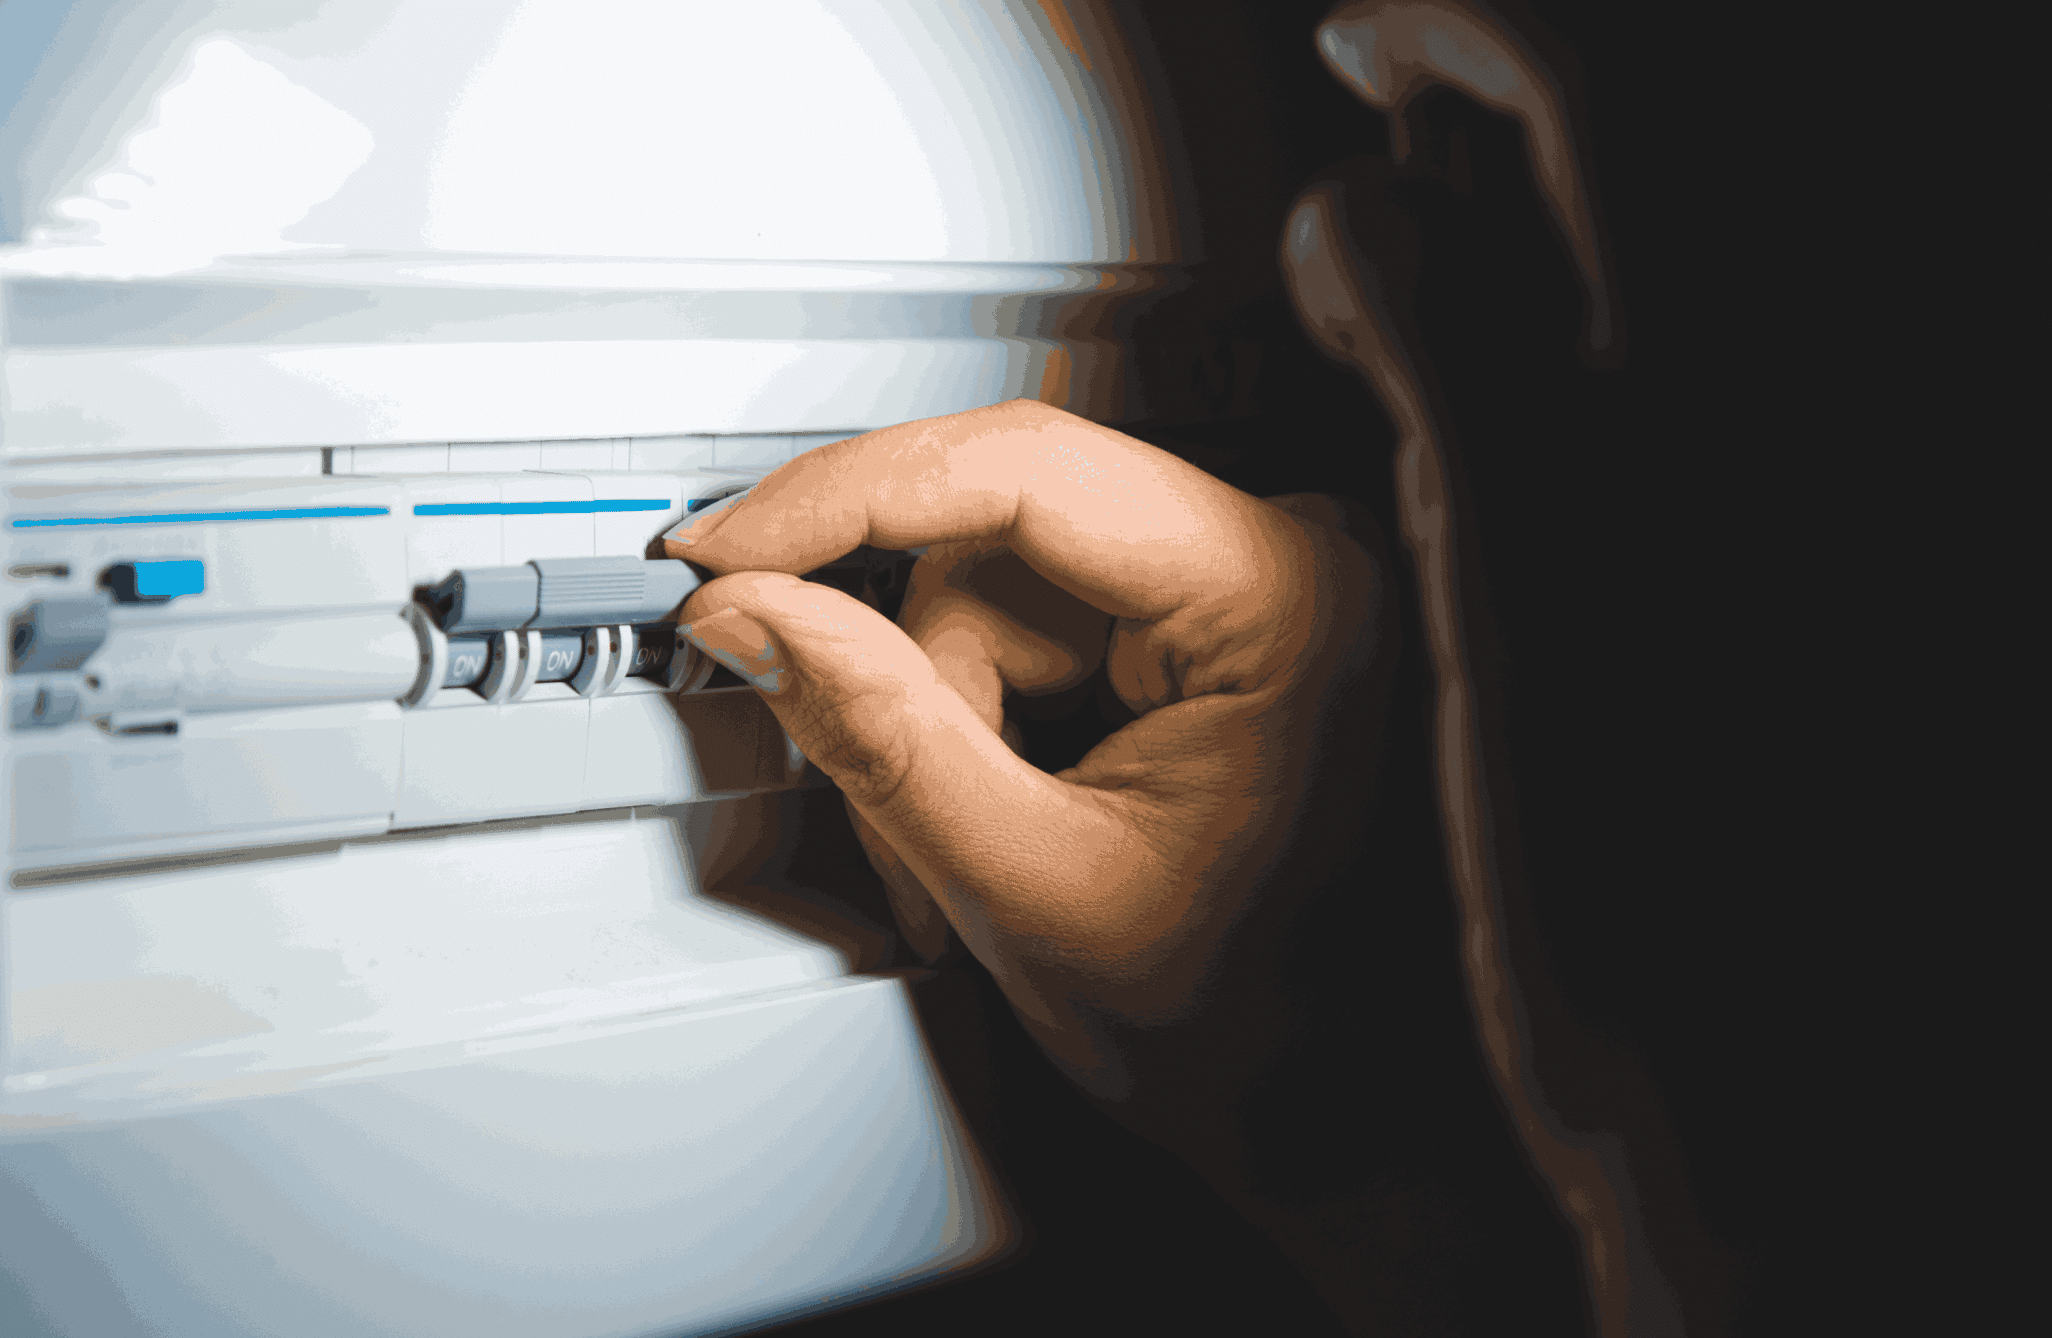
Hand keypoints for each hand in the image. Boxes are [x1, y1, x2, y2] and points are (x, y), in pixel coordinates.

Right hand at [664, 399, 1393, 1176]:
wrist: (1325, 1112)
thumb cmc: (1255, 1032)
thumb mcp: (1032, 887)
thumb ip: (883, 735)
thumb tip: (756, 613)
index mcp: (1282, 599)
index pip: (1027, 469)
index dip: (847, 498)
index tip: (726, 548)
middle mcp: (1276, 564)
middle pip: (996, 540)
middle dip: (909, 679)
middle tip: (851, 780)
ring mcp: (1234, 595)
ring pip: (987, 594)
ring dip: (936, 727)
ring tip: (956, 865)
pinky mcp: (1192, 634)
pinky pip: (1022, 633)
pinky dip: (972, 728)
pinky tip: (994, 819)